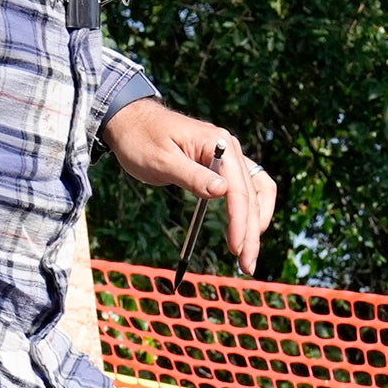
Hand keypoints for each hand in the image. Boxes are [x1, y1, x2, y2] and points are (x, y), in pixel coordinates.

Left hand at [105, 98, 277, 272]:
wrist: (131, 121)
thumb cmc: (141, 139)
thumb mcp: (162, 161)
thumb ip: (192, 176)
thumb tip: (223, 191)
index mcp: (218, 144)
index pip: (238, 189)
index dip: (240, 223)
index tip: (237, 249)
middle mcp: (230, 148)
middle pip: (252, 195)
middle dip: (252, 232)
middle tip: (247, 265)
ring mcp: (228, 156)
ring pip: (257, 192)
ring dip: (257, 222)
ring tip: (249, 252)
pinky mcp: (222, 165)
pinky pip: (247, 188)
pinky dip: (250, 210)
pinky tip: (246, 230)